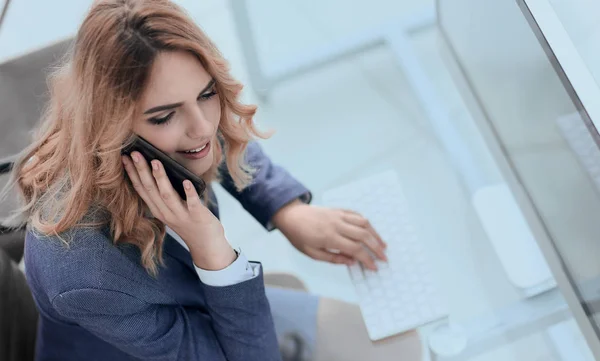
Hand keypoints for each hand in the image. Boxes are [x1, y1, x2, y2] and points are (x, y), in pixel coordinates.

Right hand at [122, 152, 235, 270]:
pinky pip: (192, 203)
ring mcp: (181, 216)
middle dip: (142, 171)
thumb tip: (159, 169)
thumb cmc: (190, 222)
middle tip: (135, 153)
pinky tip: (187, 182)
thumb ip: (165, 194)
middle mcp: (166, 213)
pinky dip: (189, 193)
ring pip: (167, 196)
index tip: (124, 157)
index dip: (132, 173)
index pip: (141, 190)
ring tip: (156, 162)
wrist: (207, 245)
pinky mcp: (197, 217)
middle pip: (150, 190)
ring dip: (161, 179)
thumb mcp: (172, 210)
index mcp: (158, 210)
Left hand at [272, 202, 386, 270]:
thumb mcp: (312, 253)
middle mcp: (336, 224)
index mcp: (329, 237)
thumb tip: (352, 262)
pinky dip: (366, 223)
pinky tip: (371, 231)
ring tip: (382, 245)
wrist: (291, 216)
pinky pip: (357, 214)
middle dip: (376, 247)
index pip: (355, 249)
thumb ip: (333, 258)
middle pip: (363, 235)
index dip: (367, 259)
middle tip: (384, 258)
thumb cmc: (299, 237)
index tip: (374, 267)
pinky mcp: (339, 210)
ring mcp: (339, 215)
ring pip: (363, 223)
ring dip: (375, 234)